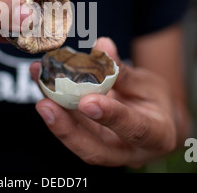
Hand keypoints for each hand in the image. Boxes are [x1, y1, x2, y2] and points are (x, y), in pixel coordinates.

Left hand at [30, 37, 177, 167]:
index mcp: (156, 136)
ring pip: (77, 141)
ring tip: (39, 84)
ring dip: (54, 117)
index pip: (134, 129)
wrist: (153, 122)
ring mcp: (106, 150)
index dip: (111, 116)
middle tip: (45, 105)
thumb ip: (123, 70)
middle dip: (67, 129)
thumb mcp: (148, 84)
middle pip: (95, 150)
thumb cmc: (154, 101)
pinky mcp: (88, 141)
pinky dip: (54, 106)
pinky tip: (41, 80)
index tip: (87, 101)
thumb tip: (102, 46)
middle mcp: (129, 151)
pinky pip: (69, 128)